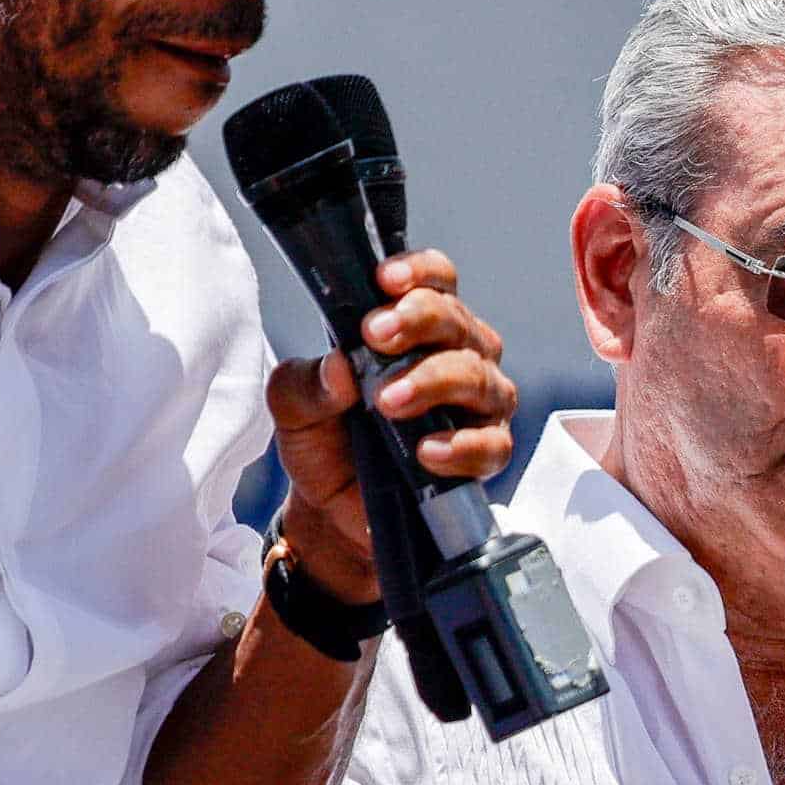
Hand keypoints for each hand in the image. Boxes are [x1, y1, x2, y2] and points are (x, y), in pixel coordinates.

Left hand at [266, 247, 518, 604]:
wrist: (333, 512)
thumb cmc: (325, 441)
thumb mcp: (292, 407)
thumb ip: (303, 383)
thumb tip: (338, 368)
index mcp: (417, 327)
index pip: (436, 281)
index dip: (418, 272)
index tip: (384, 281)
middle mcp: (458, 354)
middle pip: (457, 321)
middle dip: (418, 320)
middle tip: (375, 335)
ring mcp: (478, 404)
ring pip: (478, 377)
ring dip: (433, 381)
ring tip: (387, 402)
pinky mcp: (486, 453)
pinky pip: (492, 444)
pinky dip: (461, 446)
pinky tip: (426, 452)